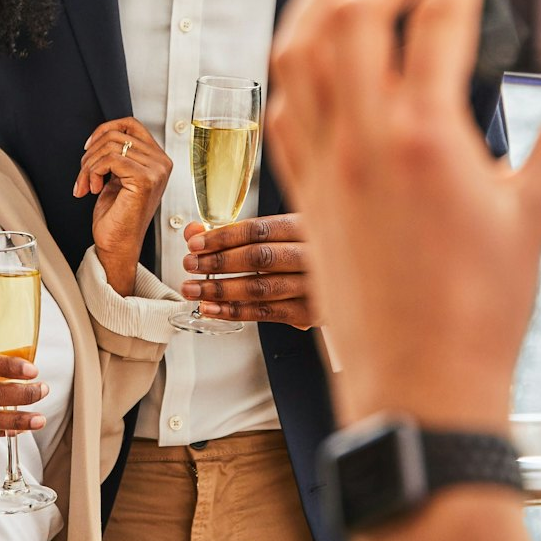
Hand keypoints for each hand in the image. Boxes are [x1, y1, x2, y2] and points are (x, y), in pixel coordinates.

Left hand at [74, 116, 171, 295]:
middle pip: (116, 134)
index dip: (104, 130)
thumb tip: (102, 134)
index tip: (88, 147)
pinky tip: (93, 189)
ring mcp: (156, 170)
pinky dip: (92, 172)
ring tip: (86, 184)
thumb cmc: (116, 215)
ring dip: (88, 165)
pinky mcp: (145, 179)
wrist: (116, 246)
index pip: (130, 124)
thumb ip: (118, 153)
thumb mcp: (118, 175)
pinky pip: (110, 159)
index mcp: (157, 159)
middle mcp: (161, 163)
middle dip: (91, 153)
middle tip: (84, 175)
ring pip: (110, 146)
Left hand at [180, 214, 314, 327]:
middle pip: (258, 258)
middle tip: (190, 265)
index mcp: (303, 227)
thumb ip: (234, 232)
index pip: (258, 230)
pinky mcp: (310, 313)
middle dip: (218, 262)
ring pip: (260, 288)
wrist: (350, 275)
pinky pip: (266, 312)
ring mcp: (313, 286)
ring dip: (220, 290)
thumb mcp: (277, 232)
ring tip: (193, 289)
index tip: (195, 243)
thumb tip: (193, 231)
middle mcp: (311, 255)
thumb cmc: (305, 250)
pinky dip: (234, 311)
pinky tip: (211, 308)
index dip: (223, 237)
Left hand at [266, 0, 540, 430]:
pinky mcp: (299, 182)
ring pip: (300, 46)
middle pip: (355, 13)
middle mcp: (364, 135)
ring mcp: (322, 157)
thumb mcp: (533, 211)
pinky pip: (281, 98)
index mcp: (429, 135)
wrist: (418, 382)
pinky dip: (294, 54)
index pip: (437, 15)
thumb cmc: (485, 306)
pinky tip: (317, 41)